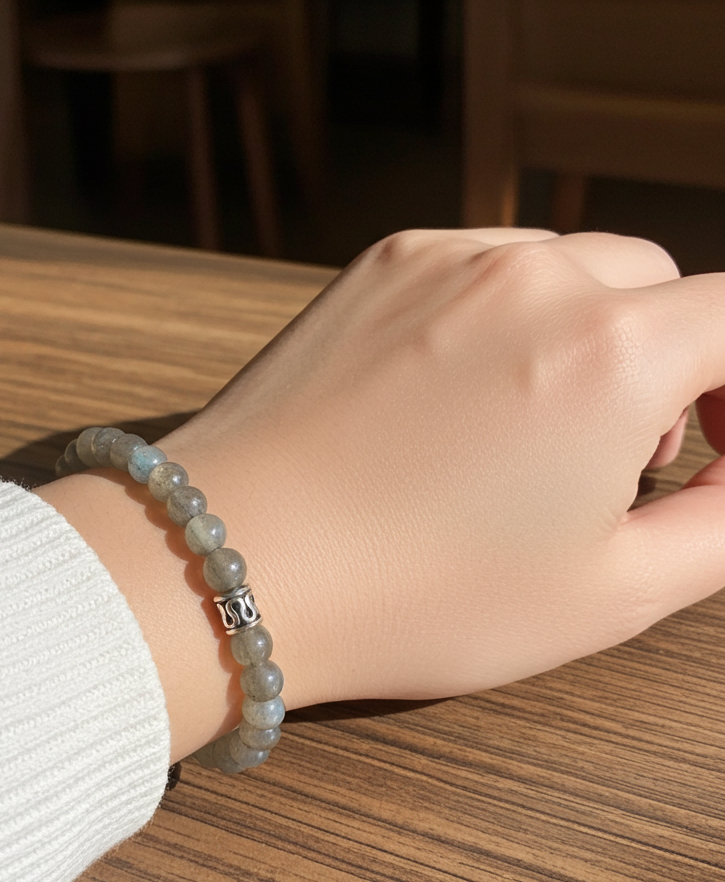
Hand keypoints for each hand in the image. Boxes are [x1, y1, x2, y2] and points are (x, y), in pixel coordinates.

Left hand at [45, 229, 724, 757]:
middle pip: (655, 289)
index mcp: (612, 350)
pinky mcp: (374, 269)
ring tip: (532, 432)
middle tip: (623, 459)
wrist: (233, 561)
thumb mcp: (605, 595)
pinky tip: (457, 397)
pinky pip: (477, 267)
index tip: (714, 452)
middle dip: (666, 366)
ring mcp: (443, 260)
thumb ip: (721, 527)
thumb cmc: (411, 595)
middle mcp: (532, 276)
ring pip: (565, 269)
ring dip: (582, 336)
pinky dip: (499, 317)